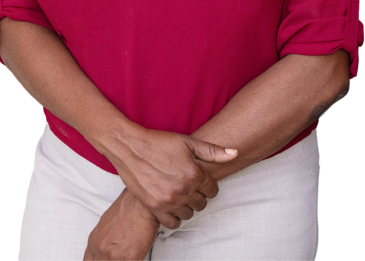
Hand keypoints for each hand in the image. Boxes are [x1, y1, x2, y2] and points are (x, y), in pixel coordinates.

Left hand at [83, 189, 159, 260]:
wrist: (140, 204)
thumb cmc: (127, 208)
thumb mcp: (106, 225)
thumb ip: (103, 242)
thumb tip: (105, 250)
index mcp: (94, 242)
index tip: (102, 259)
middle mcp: (101, 250)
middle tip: (117, 257)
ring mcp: (114, 256)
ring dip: (120, 260)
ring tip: (126, 254)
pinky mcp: (130, 259)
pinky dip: (133, 260)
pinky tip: (135, 255)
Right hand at [106, 128, 237, 228]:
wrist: (130, 147)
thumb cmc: (158, 142)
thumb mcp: (187, 142)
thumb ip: (212, 150)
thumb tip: (235, 153)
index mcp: (195, 173)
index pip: (213, 190)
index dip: (207, 185)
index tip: (198, 179)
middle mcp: (185, 189)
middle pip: (202, 203)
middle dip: (197, 195)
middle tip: (187, 185)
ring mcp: (170, 200)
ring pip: (189, 214)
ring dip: (186, 205)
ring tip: (178, 193)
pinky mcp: (156, 207)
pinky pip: (172, 223)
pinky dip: (174, 216)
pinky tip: (170, 205)